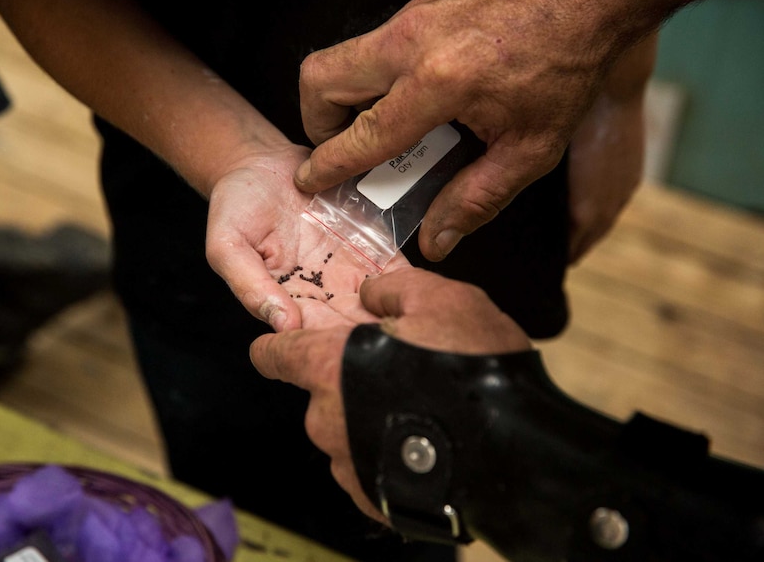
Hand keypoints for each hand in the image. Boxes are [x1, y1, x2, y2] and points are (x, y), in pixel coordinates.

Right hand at [206, 144, 407, 330]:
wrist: (261, 163)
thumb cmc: (235, 204)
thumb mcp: (226, 245)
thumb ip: (249, 285)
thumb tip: (282, 326)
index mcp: (287, 301)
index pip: (313, 334)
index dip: (334, 343)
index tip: (354, 345)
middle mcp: (321, 292)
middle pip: (352, 323)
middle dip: (373, 332)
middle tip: (392, 336)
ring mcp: (347, 269)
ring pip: (378, 302)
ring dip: (395, 312)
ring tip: (411, 319)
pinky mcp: (367, 245)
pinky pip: (391, 267)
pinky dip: (407, 279)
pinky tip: (417, 287)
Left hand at [250, 268, 531, 522]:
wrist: (513, 453)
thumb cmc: (472, 369)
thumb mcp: (442, 300)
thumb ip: (392, 287)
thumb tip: (369, 293)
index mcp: (327, 368)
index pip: (273, 355)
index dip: (278, 346)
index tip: (288, 346)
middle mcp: (325, 419)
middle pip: (321, 392)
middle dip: (349, 380)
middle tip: (398, 373)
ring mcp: (345, 464)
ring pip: (344, 429)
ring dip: (369, 417)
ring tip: (420, 409)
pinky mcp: (370, 497)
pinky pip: (367, 464)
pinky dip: (385, 452)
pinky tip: (423, 442)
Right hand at [296, 0, 664, 261]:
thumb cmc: (565, 69)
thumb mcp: (529, 151)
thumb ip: (476, 200)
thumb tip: (435, 242)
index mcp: (437, 84)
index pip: (360, 134)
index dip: (328, 165)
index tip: (309, 182)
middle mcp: (411, 44)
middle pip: (320, 78)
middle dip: (316, 121)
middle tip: (341, 150)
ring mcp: (411, 19)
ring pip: (340, 57)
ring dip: (340, 97)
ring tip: (372, 129)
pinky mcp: (419, 8)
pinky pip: (372, 46)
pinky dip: (372, 79)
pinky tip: (410, 102)